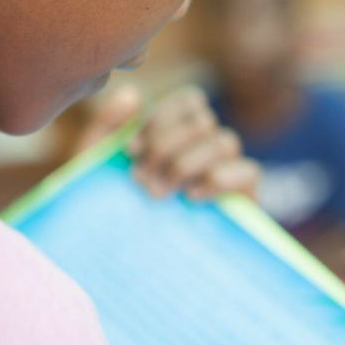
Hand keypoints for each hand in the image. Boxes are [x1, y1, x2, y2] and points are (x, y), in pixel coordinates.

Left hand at [75, 84, 259, 199]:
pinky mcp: (242, 200)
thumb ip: (107, 123)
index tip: (130, 151)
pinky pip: (249, 172)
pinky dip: (219, 179)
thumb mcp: (95, 160)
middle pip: (203, 121)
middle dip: (166, 148)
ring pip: (226, 142)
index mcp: (180, 129)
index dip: (160, 120)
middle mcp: (207, 146)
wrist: (111, 250)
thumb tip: (133, 95)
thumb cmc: (104, 200)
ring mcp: (227, 171)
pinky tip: (189, 198)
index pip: (191, 101)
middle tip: (139, 180)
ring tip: (157, 192)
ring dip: (186, 164)